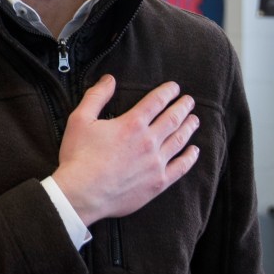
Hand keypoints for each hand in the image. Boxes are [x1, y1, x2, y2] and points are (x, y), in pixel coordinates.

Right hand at [53, 76, 199, 226]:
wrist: (82, 193)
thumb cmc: (78, 157)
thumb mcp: (80, 120)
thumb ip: (96, 96)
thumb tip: (109, 79)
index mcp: (132, 124)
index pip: (156, 102)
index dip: (168, 92)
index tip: (175, 88)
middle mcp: (149, 141)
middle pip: (173, 119)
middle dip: (183, 107)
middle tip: (189, 101)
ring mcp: (156, 163)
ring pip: (179, 140)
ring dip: (189, 128)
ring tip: (194, 120)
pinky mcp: (157, 182)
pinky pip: (180, 167)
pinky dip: (190, 157)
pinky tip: (194, 151)